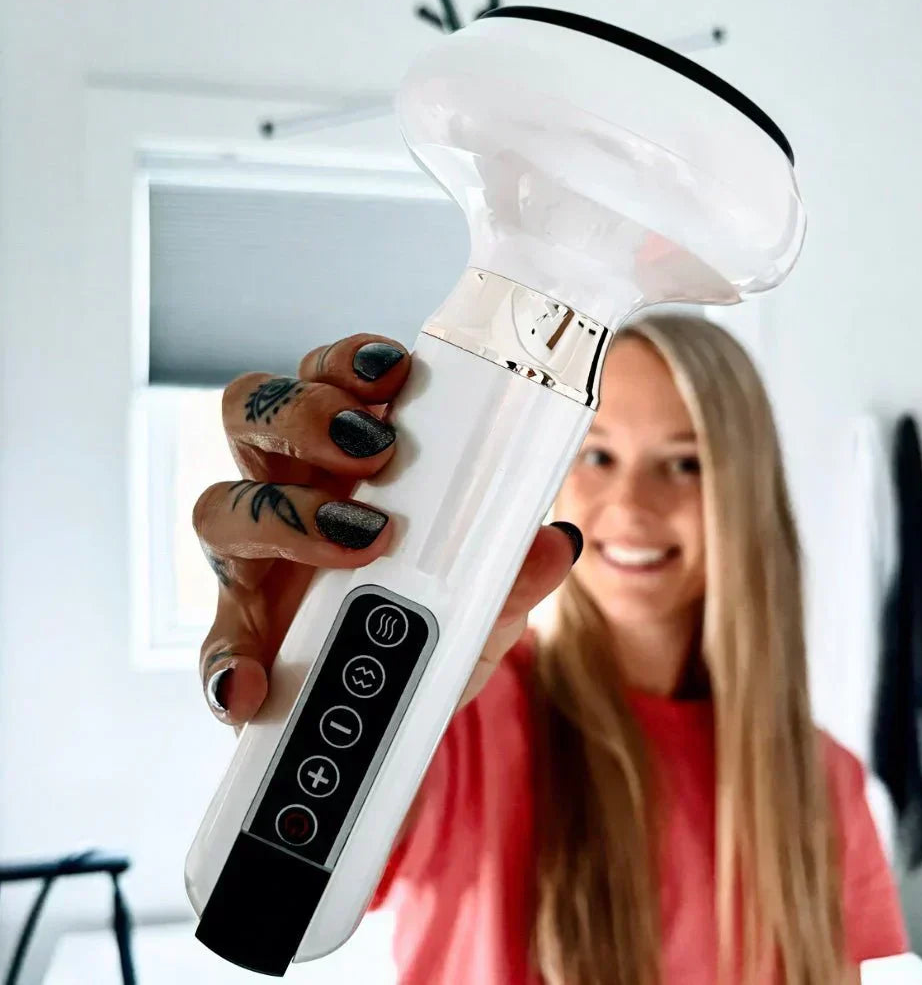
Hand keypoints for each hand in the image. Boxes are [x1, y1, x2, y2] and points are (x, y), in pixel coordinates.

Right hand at [193, 333, 580, 725]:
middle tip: (371, 450)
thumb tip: (553, 542)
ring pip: (220, 506)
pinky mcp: (239, 637)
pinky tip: (252, 685)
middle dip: (303, 413)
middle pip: (250, 416)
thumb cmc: (435, 627)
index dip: (345, 363)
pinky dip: (227, 661)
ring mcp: (255, 565)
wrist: (402, 712)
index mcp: (341, 468)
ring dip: (282, 513)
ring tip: (356, 541)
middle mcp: (286, 498)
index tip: (393, 370)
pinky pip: (215, 642)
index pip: (322, 384)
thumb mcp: (488, 601)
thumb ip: (515, 573)